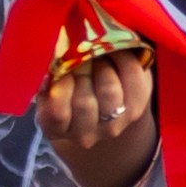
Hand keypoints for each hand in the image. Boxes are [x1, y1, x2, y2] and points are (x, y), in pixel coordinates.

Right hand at [36, 44, 156, 155]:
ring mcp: (112, 126)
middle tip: (80, 54)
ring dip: (102, 66)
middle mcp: (84, 135)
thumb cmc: (68, 84)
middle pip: (84, 102)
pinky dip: (124, 58)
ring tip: (97, 55)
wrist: (100, 96)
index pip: (58, 114)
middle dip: (82, 70)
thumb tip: (63, 52)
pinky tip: (116, 51)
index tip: (63, 65)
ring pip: (109, 91)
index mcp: (55, 129)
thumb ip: (52, 72)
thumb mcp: (50, 82)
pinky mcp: (135, 109)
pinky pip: (131, 78)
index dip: (61, 85)